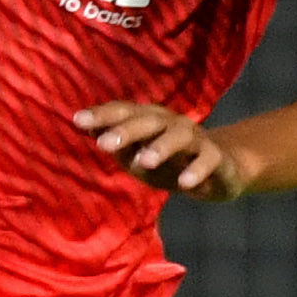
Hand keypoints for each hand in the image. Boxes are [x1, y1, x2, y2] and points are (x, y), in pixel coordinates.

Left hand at [75, 98, 252, 201]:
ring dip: (161, 147)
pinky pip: (208, 161)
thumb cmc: (167, 162)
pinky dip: (197, 171)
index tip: (77, 120)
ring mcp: (195, 138)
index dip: (102, 115)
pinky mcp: (216, 157)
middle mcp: (171, 123)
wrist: (218, 171)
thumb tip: (85, 128)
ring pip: (179, 136)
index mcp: (149, 120)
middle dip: (126, 131)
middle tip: (104, 145)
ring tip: (144, 162)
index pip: (124, 112)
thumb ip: (114, 145)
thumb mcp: (136, 157)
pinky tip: (185, 184)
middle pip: (149, 121)